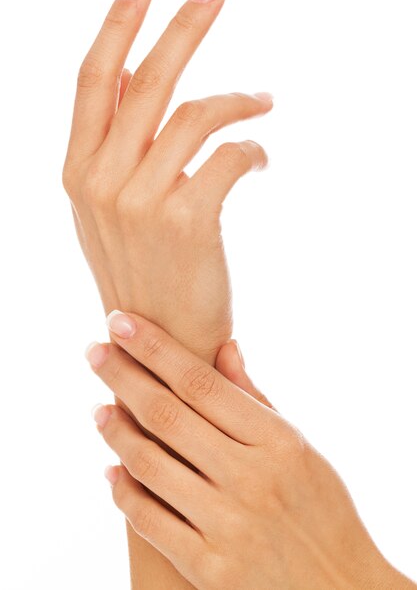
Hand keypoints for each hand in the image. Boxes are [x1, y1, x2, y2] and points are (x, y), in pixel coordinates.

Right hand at [62, 0, 272, 361]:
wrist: (159, 343)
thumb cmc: (141, 274)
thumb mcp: (107, 211)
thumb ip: (112, 149)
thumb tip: (133, 79)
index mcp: (77, 173)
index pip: (94, 81)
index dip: (118, 26)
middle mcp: (100, 181)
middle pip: (147, 80)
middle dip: (185, 26)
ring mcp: (140, 201)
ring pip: (196, 113)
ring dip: (239, 100)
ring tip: (264, 102)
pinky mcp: (186, 221)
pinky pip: (229, 155)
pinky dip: (252, 149)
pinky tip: (261, 157)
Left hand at [85, 311, 412, 589]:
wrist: (341, 589)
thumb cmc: (321, 507)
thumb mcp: (299, 446)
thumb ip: (255, 398)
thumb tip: (225, 345)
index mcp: (276, 440)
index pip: (201, 383)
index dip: (156, 349)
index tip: (122, 322)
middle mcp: (251, 478)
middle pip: (168, 415)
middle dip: (123, 376)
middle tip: (94, 350)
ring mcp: (229, 525)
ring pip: (151, 465)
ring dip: (116, 432)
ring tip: (98, 408)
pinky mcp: (210, 568)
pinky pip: (150, 521)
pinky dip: (124, 492)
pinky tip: (110, 469)